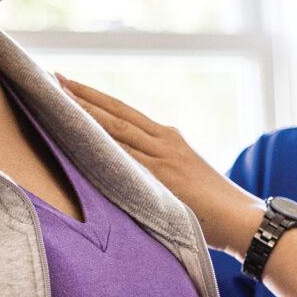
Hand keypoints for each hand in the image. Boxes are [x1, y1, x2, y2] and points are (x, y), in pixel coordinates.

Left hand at [58, 75, 263, 255]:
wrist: (243, 218)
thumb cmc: (212, 206)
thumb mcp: (182, 178)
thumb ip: (155, 171)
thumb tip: (127, 175)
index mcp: (168, 138)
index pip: (123, 112)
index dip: (95, 98)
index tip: (69, 83)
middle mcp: (164, 140)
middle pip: (115, 113)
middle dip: (83, 96)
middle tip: (53, 78)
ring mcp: (163, 158)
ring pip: (116, 131)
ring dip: (86, 115)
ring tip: (59, 99)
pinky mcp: (164, 178)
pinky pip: (126, 160)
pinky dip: (103, 147)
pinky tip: (80, 139)